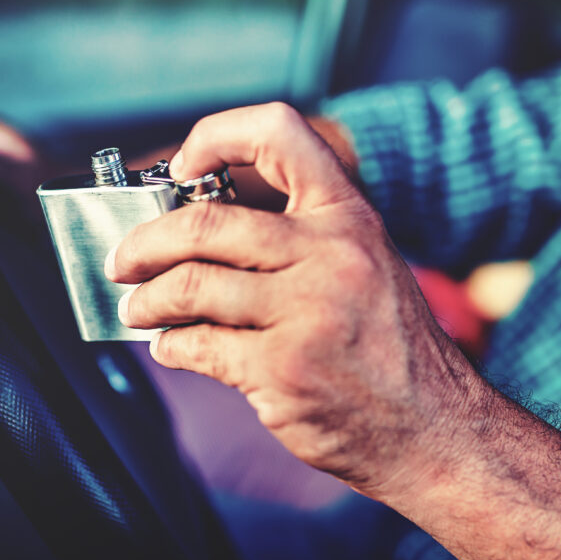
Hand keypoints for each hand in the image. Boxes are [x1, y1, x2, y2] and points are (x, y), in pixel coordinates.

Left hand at [107, 103, 480, 495]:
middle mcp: (330, 254)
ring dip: (146, 302)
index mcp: (349, 216)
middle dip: (145, 243)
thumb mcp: (366, 262)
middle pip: (205, 223)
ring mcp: (307, 312)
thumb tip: (200, 231)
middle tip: (126, 259)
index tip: (184, 167)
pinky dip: (171, 347)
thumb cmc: (393, 345)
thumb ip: (300, 235)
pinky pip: (198, 345)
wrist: (434, 426)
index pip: (279, 133)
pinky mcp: (282, 369)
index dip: (217, 136)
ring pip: (189, 287)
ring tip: (139, 310)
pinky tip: (174, 348)